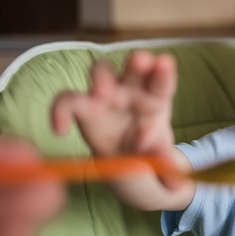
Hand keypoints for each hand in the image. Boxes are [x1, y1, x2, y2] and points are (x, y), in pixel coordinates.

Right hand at [51, 50, 176, 158]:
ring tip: (102, 92)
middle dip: (138, 62)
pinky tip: (60, 130)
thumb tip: (174, 173)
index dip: (164, 73)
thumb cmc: (150, 152)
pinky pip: (68, 101)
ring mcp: (108, 95)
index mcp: (158, 100)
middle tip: (140, 62)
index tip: (165, 63)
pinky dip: (60, 111)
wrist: (130, 165)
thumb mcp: (160, 159)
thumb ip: (165, 161)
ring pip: (102, 71)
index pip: (163, 82)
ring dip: (102, 76)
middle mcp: (133, 90)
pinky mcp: (85, 108)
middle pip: (135, 66)